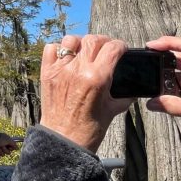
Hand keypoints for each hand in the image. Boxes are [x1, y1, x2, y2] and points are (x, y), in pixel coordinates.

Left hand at [0, 133, 17, 156]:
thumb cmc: (0, 138)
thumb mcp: (8, 140)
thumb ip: (14, 144)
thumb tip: (17, 148)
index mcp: (7, 142)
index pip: (12, 149)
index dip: (11, 148)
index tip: (9, 147)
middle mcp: (3, 146)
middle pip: (8, 152)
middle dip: (5, 150)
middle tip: (2, 146)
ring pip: (3, 155)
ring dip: (1, 151)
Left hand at [40, 34, 131, 152]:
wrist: (63, 140)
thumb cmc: (89, 129)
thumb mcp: (113, 110)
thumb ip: (125, 95)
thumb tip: (133, 87)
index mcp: (97, 78)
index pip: (112, 49)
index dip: (120, 46)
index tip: (121, 49)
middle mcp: (77, 70)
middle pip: (93, 40)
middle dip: (104, 42)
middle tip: (107, 49)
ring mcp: (60, 69)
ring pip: (71, 40)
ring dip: (81, 43)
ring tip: (86, 52)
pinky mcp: (47, 72)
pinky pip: (51, 49)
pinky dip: (59, 49)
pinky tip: (67, 58)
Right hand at [145, 36, 180, 131]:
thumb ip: (176, 107)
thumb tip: (152, 103)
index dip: (170, 42)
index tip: (152, 46)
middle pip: (179, 57)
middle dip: (162, 59)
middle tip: (146, 62)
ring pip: (177, 72)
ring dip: (164, 77)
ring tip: (154, 85)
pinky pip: (178, 85)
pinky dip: (169, 89)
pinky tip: (163, 96)